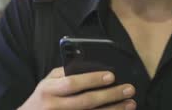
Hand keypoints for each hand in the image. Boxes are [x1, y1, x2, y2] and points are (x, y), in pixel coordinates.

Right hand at [18, 67, 135, 109]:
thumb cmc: (41, 99)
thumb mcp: (46, 83)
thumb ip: (63, 73)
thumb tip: (88, 66)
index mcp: (48, 90)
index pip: (72, 83)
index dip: (92, 80)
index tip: (111, 76)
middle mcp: (54, 106)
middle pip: (86, 101)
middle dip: (110, 95)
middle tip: (128, 89)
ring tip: (130, 104)